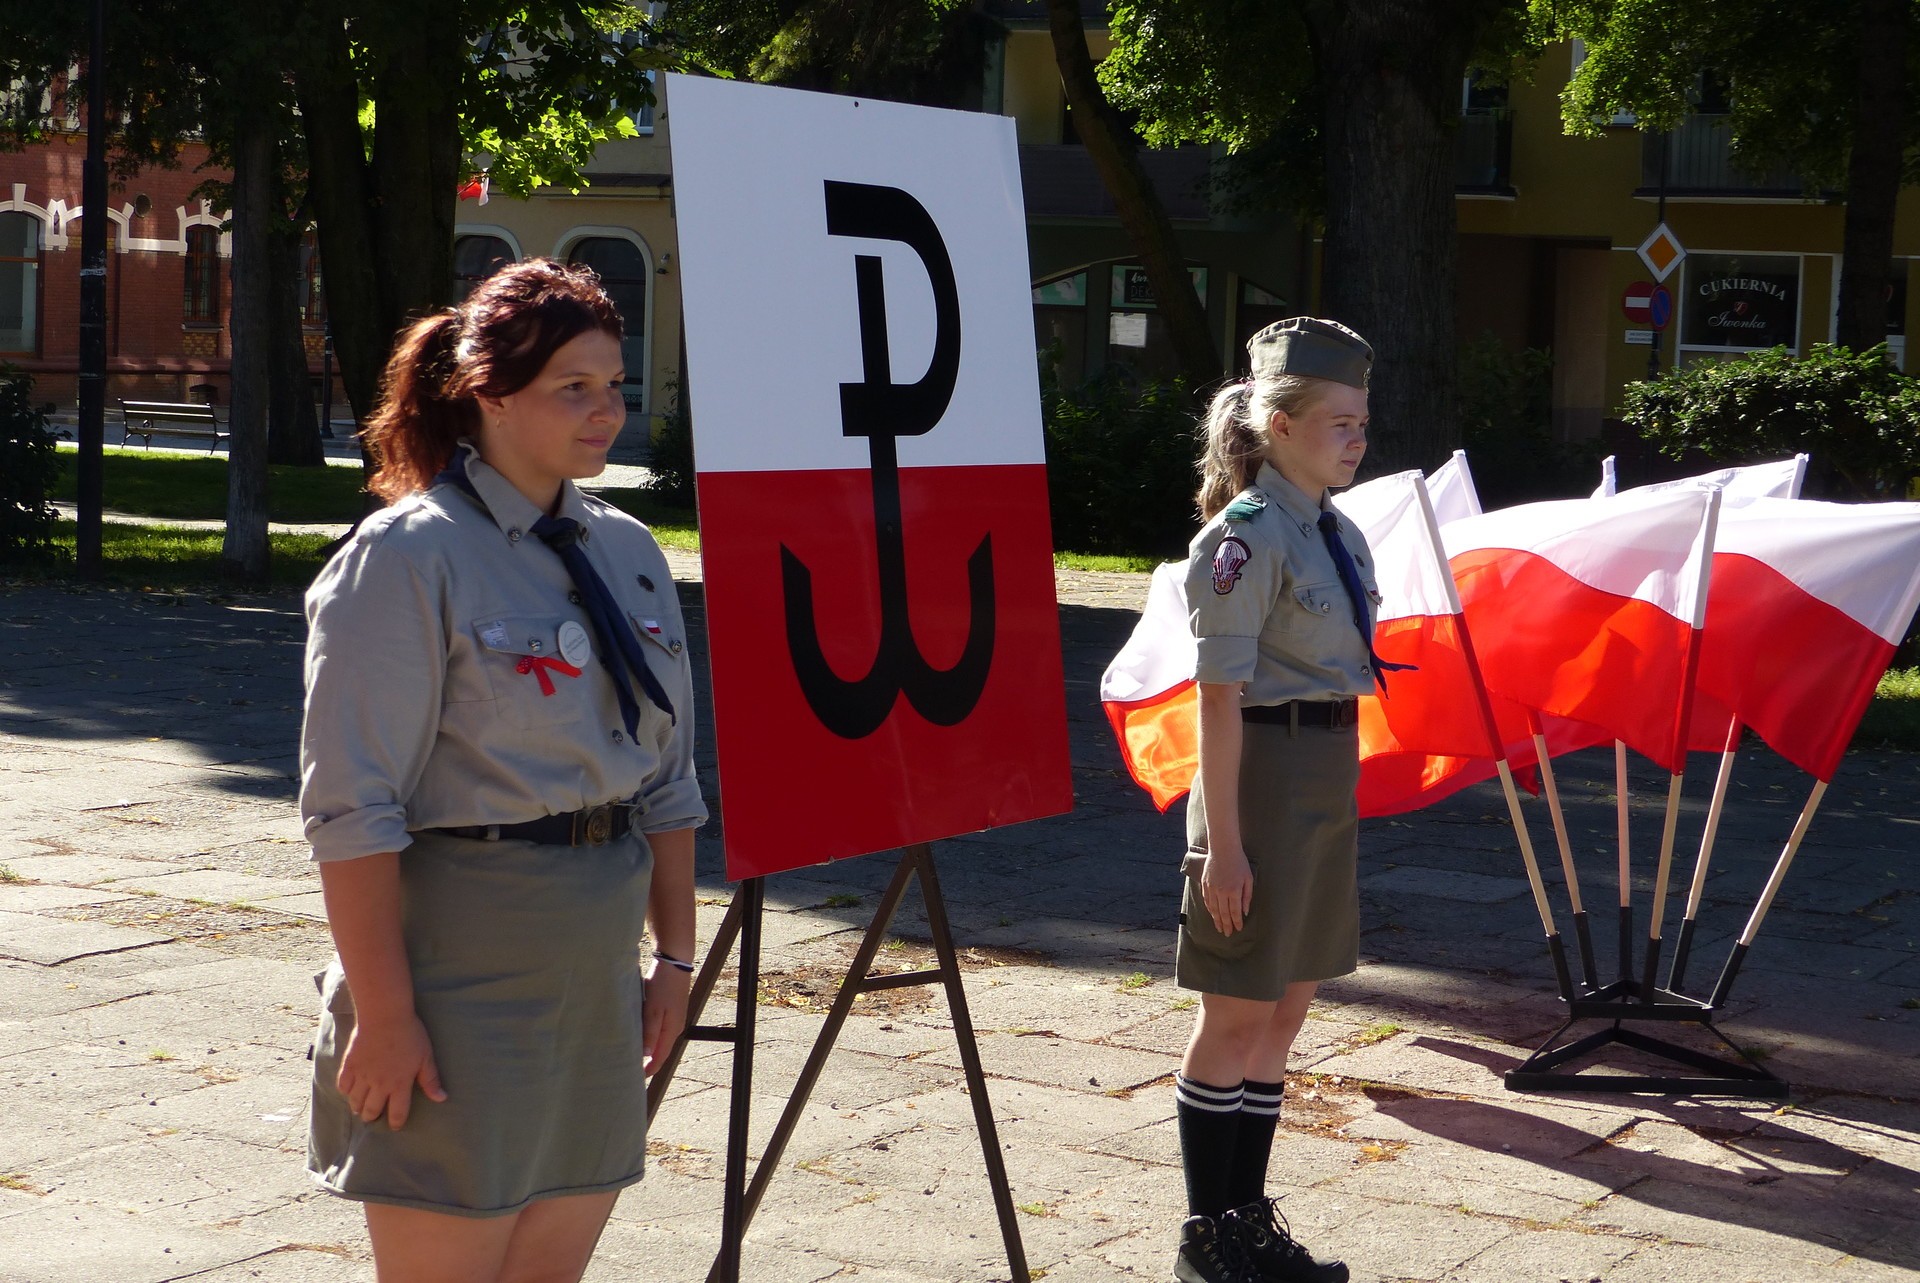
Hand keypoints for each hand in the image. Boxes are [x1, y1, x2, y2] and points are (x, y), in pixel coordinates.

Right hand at [336, 1012, 446, 1129]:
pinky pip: (342, 1086)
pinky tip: (350, 1091)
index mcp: (399, 1084)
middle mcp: (378, 1085)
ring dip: (358, 1107)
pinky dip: (345, 1092)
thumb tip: (442, 1098)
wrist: (384, 1015)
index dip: (396, 1122)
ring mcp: (362, 1076)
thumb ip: (430, 1079)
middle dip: (373, 1117)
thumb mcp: (425, 1057)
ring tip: (361, 1108)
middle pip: (372, 1111)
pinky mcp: (349, 1066)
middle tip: (374, 1117)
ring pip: (355, 1102)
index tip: (396, 1126)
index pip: (397, 1112)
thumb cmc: (409, 1034)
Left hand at [641, 960, 691, 1076]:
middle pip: (660, 1052)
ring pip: (660, 1042)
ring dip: (649, 1051)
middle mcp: (675, 1028)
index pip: (659, 1058)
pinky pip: (660, 1031)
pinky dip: (651, 1039)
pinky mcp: (670, 1012)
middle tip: (630, 1071)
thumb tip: (647, 1055)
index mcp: (672, 1030)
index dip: (648, 1070)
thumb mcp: (653, 1009)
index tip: (634, 1081)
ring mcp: (674, 1020)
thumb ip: (650, 1032)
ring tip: (633, 1057)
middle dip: (647, 1063)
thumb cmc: (662, 985)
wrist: (675, 963)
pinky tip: (641, 1038)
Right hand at [1200, 846, 1253, 936]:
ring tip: (1219, 928)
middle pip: (1223, 913)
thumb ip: (1247, 896)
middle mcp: (1221, 892)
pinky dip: (1210, 909)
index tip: (1238, 929)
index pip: (1234, 912)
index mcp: (1234, 891)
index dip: (1236, 922)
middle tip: (1228, 934)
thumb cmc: (1239, 863)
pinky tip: (1212, 914)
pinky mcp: (1205, 884)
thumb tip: (1245, 911)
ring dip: (1217, 920)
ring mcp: (1211, 889)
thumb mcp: (1248, 879)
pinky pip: (1207, 901)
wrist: (1223, 849)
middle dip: (1226, 925)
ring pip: (1213, 909)